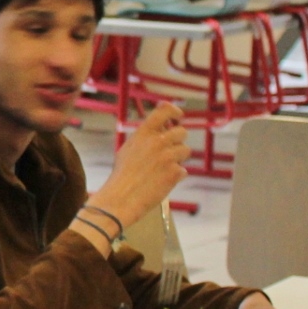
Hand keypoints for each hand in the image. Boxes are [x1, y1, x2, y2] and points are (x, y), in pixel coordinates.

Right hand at [90, 104, 188, 226]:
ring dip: (178, 159)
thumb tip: (161, 129)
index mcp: (144, 133)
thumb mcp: (128, 148)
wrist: (121, 197)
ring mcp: (168, 157)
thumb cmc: (122, 175)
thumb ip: (145, 137)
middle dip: (178, 141)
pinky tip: (162, 182)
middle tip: (169, 151)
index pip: (165, 111)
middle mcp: (158, 141)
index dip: (174, 112)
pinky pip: (183, 170)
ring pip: (185, 151)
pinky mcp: (175, 172)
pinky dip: (175, 176)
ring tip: (162, 169)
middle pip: (182, 132)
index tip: (178, 116)